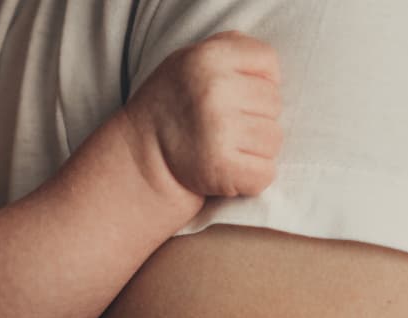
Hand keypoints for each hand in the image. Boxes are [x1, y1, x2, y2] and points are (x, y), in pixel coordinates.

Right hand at [127, 31, 283, 200]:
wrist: (134, 159)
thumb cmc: (170, 107)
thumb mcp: (189, 60)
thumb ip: (231, 49)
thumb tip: (273, 72)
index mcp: (207, 58)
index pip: (266, 62)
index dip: (255, 80)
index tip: (230, 95)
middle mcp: (213, 91)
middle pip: (274, 103)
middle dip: (253, 117)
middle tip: (218, 127)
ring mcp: (217, 131)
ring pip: (273, 140)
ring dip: (252, 149)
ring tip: (220, 147)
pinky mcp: (220, 168)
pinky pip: (264, 173)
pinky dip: (249, 178)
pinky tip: (224, 170)